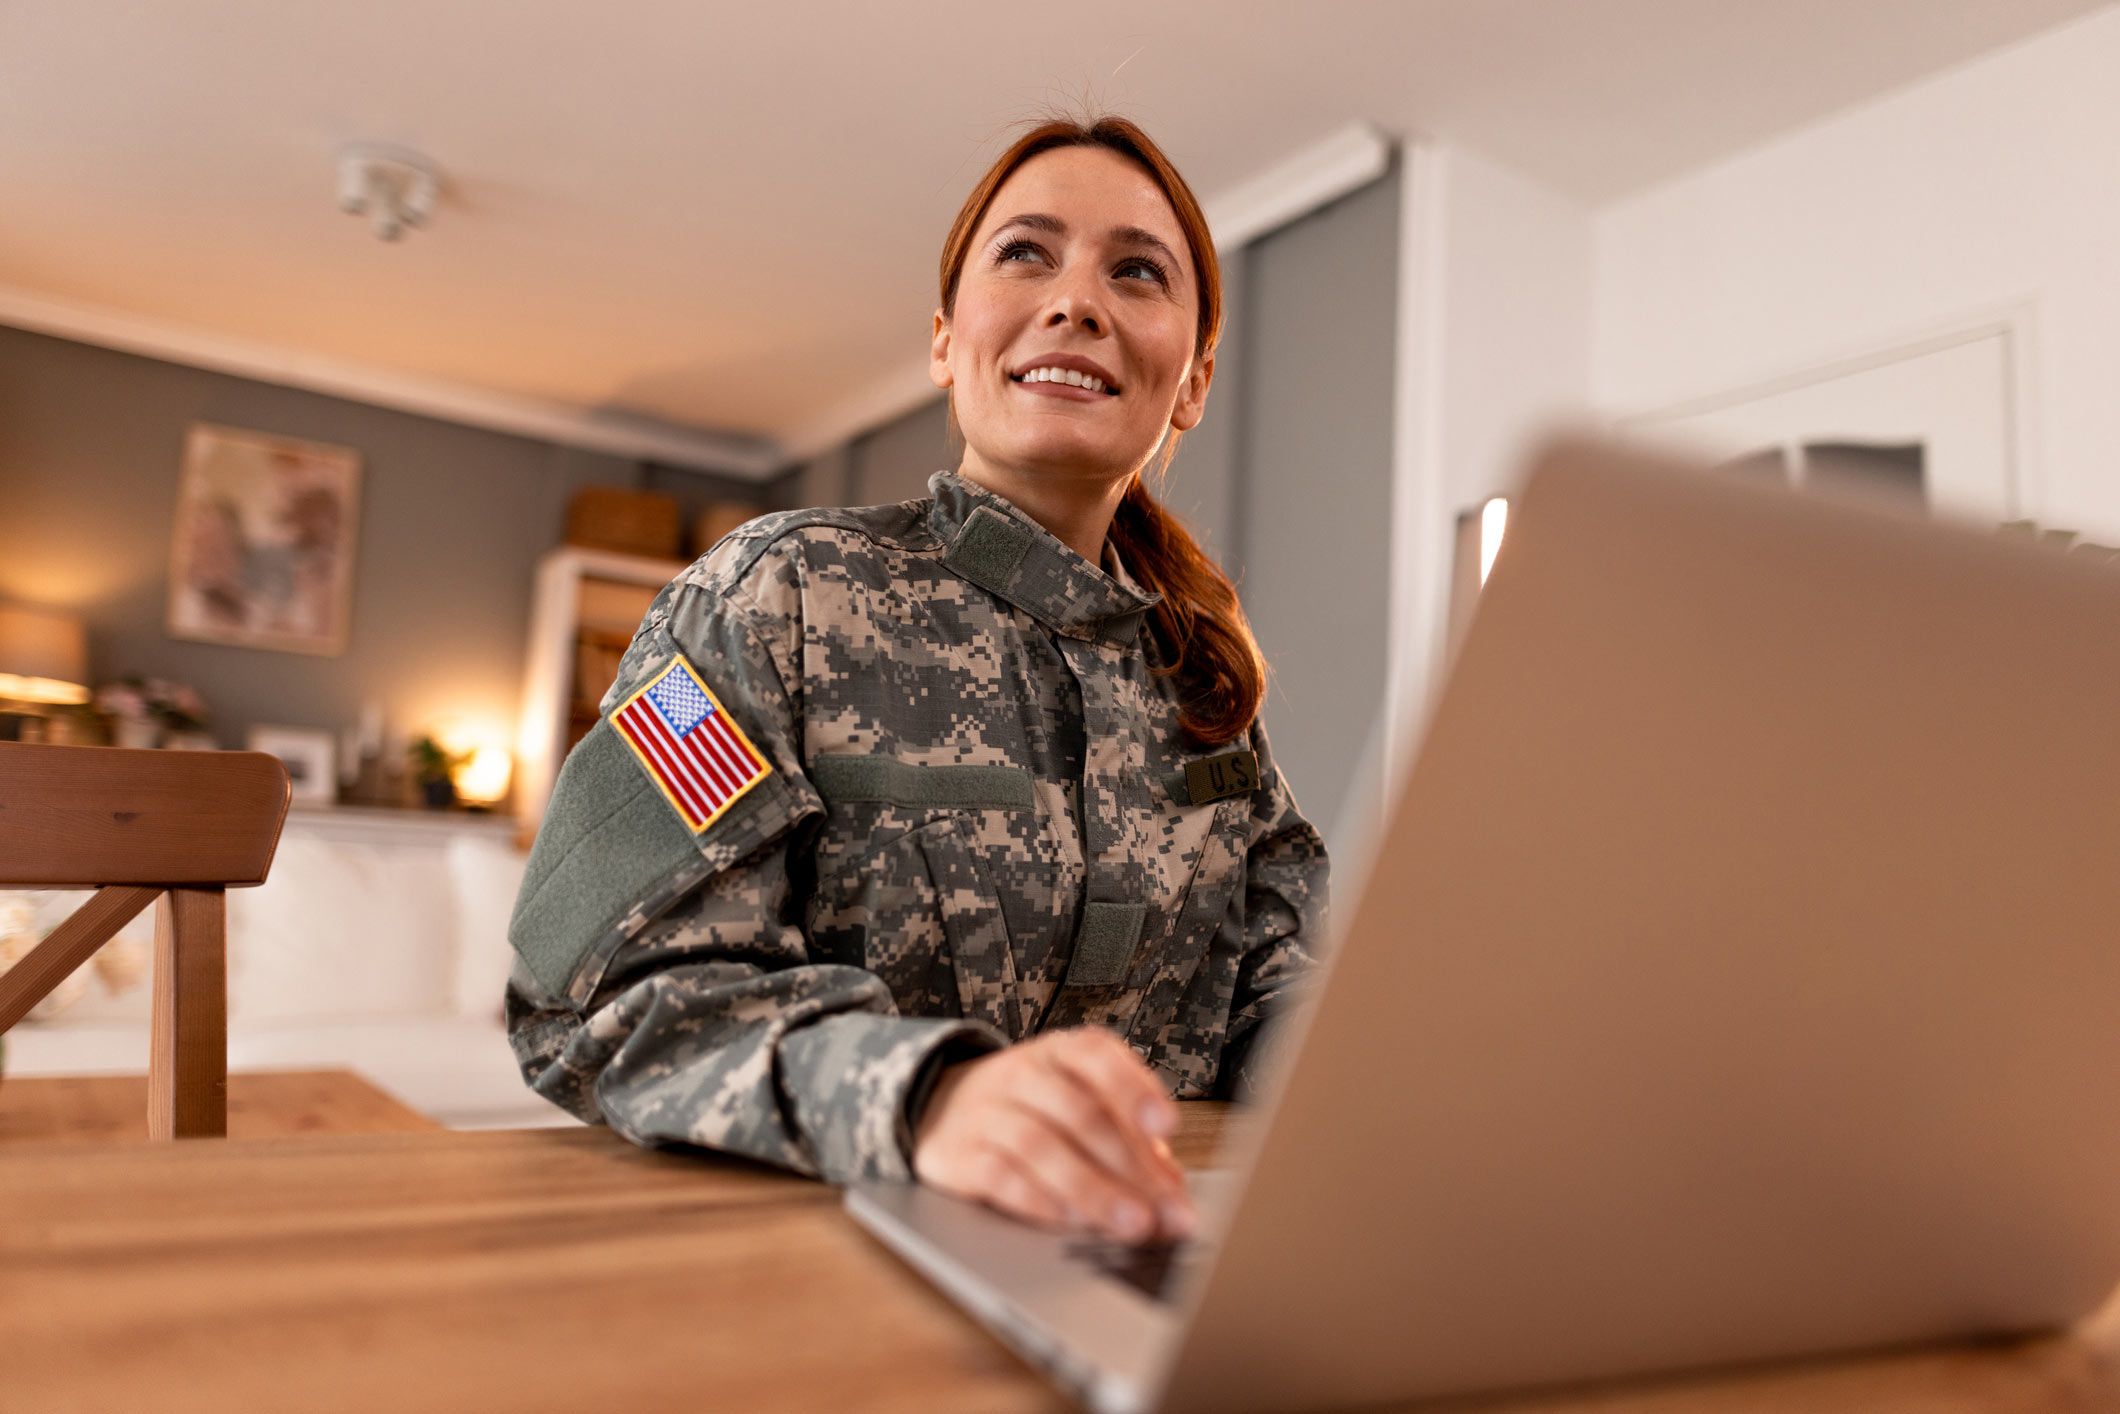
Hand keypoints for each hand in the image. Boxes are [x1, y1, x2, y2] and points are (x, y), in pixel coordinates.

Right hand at [912, 1027, 1194, 1243]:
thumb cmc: (1034, 1112)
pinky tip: (1070, 1222)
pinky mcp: (957, 1154)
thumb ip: (1129, 1143)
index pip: (1096, 1055)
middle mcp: (1021, 1074)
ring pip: (1041, 1145)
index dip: (1134, 1087)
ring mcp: (984, 1112)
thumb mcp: (1079, 1107)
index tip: (1168, 1125)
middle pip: (1080, 1112)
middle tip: (1165, 1211)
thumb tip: (1173, 1193)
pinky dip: (1039, 1200)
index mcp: (1059, 1053)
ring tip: (1130, 1224)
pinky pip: (999, 1175)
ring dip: (1092, 1189)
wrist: (941, 1111)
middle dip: (1130, 1166)